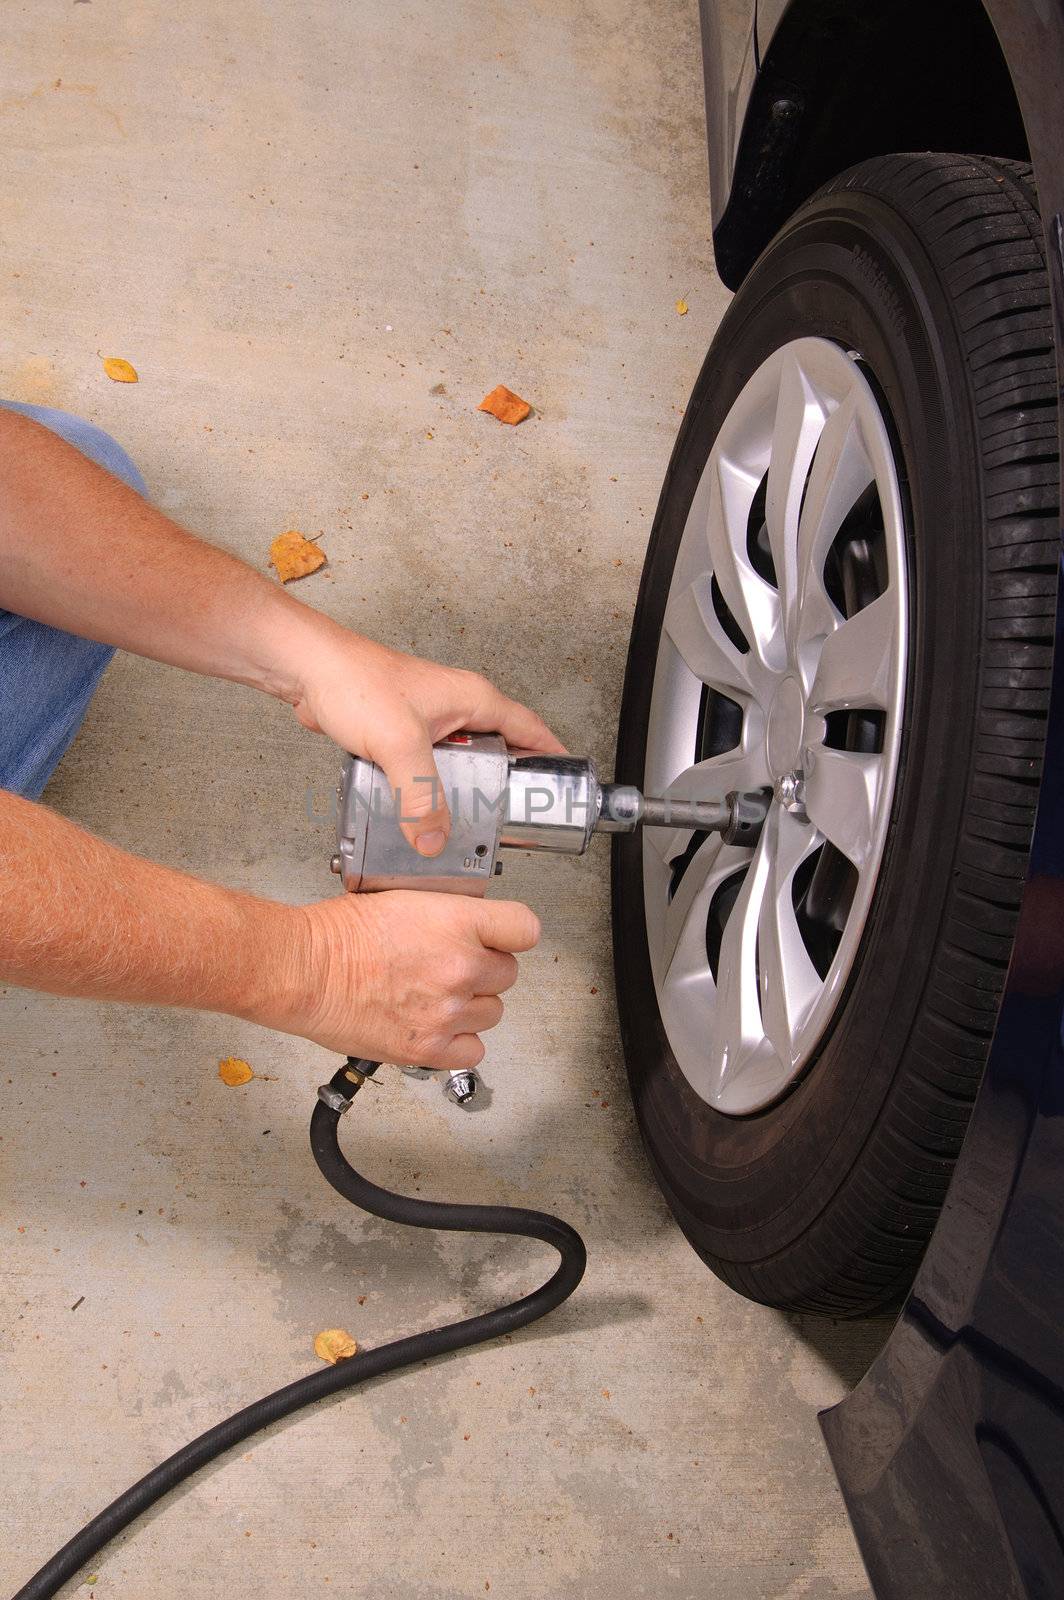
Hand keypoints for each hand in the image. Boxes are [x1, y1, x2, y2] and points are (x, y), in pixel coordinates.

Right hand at [275, 889, 540, 1068]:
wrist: (303, 970)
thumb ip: (447, 913)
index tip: (501, 937)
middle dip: (484, 969)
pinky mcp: (428, 1048)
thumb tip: (470, 923)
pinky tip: (436, 1024)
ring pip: (492, 1013)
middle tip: (451, 965)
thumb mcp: (404, 898)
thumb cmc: (338, 934)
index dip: (511, 933)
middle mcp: (460, 969)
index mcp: (457, 923)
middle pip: (508, 974)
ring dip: (471, 1005)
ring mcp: (447, 1012)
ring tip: (436, 995)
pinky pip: (473, 1050)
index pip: (525, 928)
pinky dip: (459, 1041)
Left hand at [285, 625, 565, 856]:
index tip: (564, 782)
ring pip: (461, 760)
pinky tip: (420, 810)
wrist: (309, 670)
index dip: (551, 756)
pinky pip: (428, 765)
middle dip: (506, 784)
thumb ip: (420, 796)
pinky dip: (430, 788)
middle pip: (499, 749)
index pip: (530, 728)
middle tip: (511, 818)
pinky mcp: (402, 731)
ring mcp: (429, 718)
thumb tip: (433, 838)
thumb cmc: (356, 681)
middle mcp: (457, 706)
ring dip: (463, 789)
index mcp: (473, 699)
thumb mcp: (399, 744)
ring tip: (465, 821)